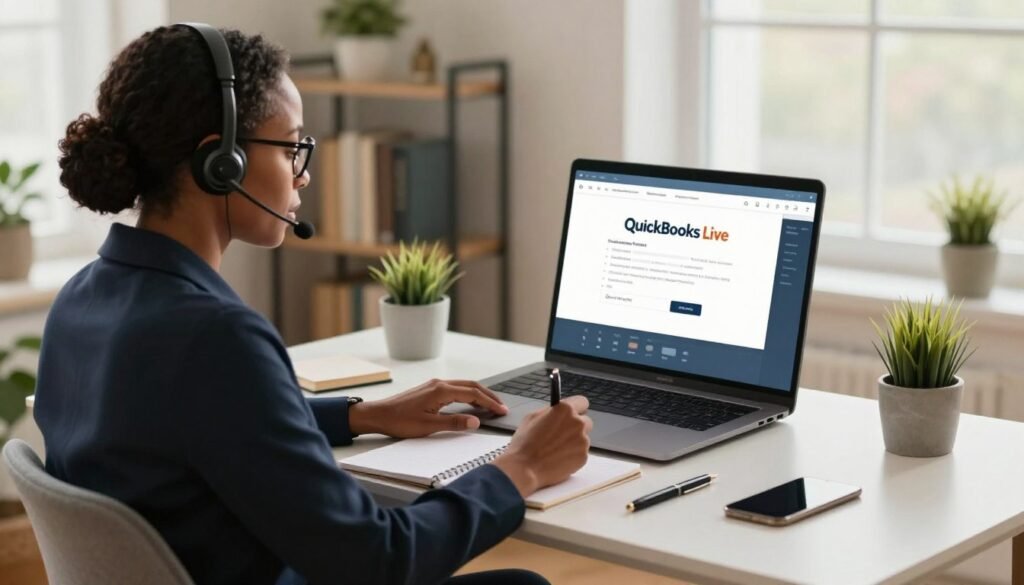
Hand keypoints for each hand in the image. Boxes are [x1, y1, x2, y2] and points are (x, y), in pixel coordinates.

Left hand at [348, 378, 508, 438]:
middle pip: (472, 386)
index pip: (473, 394)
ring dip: (479, 393)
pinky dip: (468, 394)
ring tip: (491, 404)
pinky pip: (455, 388)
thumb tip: (475, 422)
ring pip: (464, 385)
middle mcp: (439, 384)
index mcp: (441, 391)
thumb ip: (454, 423)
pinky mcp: (430, 389)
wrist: (379, 415)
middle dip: (489, 395)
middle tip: (502, 406)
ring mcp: (434, 385)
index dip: (490, 403)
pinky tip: (471, 402)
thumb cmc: (400, 421)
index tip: (502, 410)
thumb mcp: (428, 426)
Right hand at [492, 396, 591, 496]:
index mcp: (565, 410)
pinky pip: (581, 453)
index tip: (574, 413)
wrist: (524, 468)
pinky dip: (572, 455)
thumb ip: (550, 411)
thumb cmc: (524, 443)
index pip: (582, 402)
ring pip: (583, 439)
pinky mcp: (583, 457)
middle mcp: (577, 423)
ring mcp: (582, 441)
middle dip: (576, 426)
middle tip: (562, 434)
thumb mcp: (532, 417)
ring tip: (556, 450)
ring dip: (573, 442)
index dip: (577, 408)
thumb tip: (557, 411)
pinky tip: (558, 458)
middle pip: (586, 421)